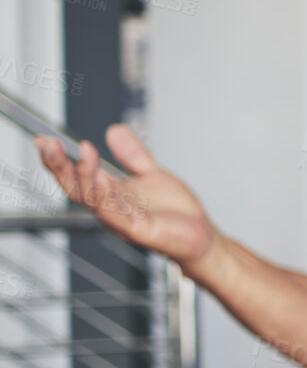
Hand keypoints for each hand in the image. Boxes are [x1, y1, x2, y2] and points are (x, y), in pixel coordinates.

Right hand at [34, 125, 220, 272]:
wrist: (201, 237)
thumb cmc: (176, 213)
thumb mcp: (152, 175)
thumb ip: (132, 155)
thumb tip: (114, 130)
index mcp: (110, 195)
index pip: (75, 177)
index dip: (58, 160)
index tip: (44, 139)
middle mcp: (111, 208)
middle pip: (76, 188)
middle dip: (60, 167)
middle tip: (49, 145)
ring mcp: (123, 221)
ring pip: (94, 200)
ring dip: (86, 176)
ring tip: (85, 153)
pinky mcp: (140, 231)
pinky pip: (118, 215)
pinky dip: (108, 199)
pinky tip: (104, 179)